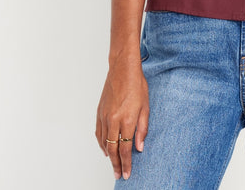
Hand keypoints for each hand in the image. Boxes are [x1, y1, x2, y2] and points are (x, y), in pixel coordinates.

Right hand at [95, 61, 148, 180]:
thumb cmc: (136, 84)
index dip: (126, 163)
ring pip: (104, 143)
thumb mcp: (145, 106)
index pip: (125, 148)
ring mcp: (104, 116)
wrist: (122, 68)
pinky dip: (101, 144)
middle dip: (116, 164)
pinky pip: (98, 133)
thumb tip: (140, 147)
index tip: (126, 173)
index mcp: (127, 119)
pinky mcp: (99, 112)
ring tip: (113, 164)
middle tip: (118, 175)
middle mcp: (113, 120)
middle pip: (113, 149)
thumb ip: (143, 128)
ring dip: (109, 156)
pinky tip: (105, 149)